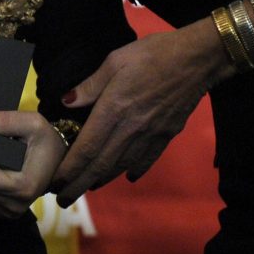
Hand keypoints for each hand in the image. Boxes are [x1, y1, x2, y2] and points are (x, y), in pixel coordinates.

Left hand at [47, 28, 214, 206]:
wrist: (197, 59)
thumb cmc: (153, 53)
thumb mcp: (115, 60)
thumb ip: (90, 85)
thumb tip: (66, 101)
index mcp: (114, 109)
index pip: (87, 148)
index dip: (70, 168)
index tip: (55, 181)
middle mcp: (131, 128)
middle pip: (101, 165)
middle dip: (80, 184)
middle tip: (63, 199)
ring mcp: (151, 134)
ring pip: (122, 165)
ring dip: (103, 179)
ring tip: (86, 187)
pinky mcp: (167, 134)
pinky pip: (147, 159)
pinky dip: (134, 170)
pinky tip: (127, 176)